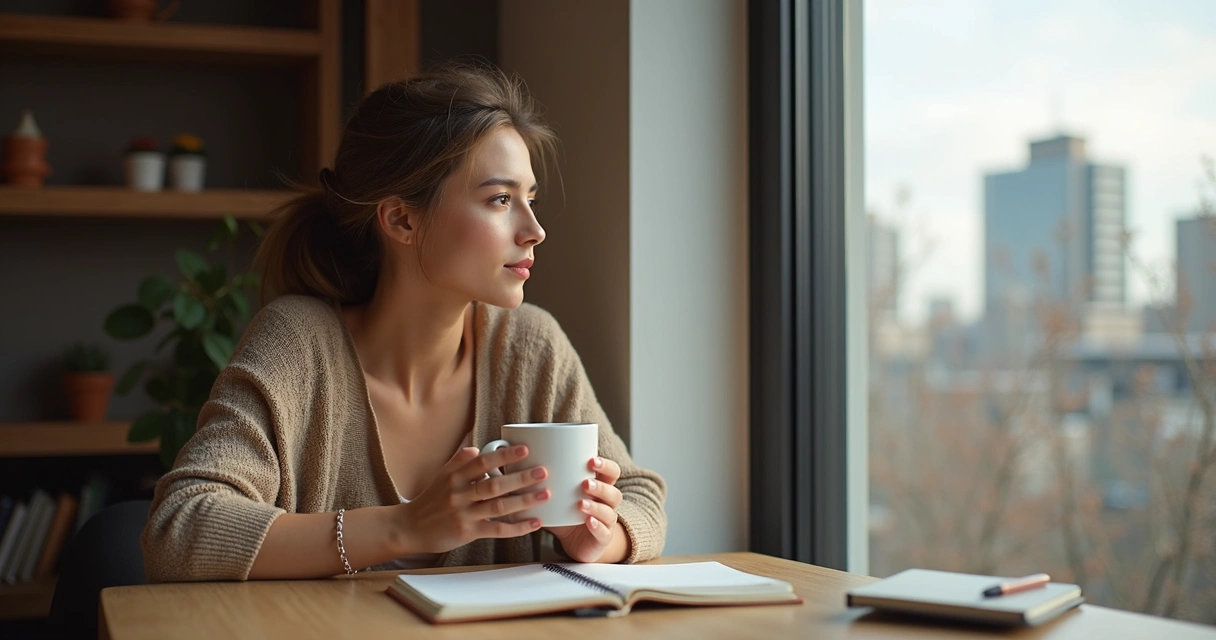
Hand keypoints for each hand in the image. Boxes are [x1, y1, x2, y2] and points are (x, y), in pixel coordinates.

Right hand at [396, 445, 550, 553]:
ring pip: (498, 507)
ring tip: (545, 494)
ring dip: (524, 501)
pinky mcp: (467, 533)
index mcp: (455, 476)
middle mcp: (459, 494)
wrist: (410, 527)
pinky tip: (534, 523)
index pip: (482, 462)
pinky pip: (496, 530)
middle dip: (520, 478)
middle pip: (494, 485)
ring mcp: (463, 514)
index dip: (504, 455)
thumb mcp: (442, 476)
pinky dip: (517, 528)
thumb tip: (477, 446)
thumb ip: (460, 461)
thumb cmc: (431, 500)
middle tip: (543, 471)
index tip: (525, 449)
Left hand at [547, 456, 623, 562]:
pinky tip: (588, 521)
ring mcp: (607, 522)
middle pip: (613, 492)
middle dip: (600, 487)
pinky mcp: (603, 538)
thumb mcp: (557, 498)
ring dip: (596, 507)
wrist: (576, 543)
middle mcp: (607, 504)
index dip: (605, 466)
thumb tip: (520, 466)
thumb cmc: (567, 515)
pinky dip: (597, 526)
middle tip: (584, 483)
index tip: (590, 461)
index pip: (612, 472)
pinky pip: (604, 532)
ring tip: (580, 504)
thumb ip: (546, 484)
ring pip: (609, 512)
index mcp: (600, 488)